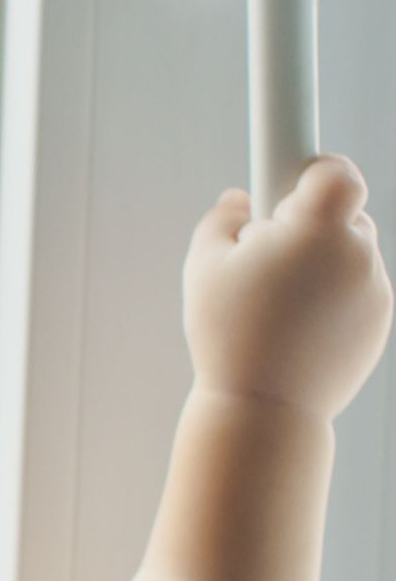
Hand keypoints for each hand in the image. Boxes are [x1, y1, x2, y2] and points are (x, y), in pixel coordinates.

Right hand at [184, 154, 392, 420]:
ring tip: (279, 306)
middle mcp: (357, 251)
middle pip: (344, 213)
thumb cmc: (229, 338)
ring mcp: (375, 286)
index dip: (315, 172)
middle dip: (310, 227)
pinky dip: (333, 301)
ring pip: (352, 254)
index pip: (336, 171)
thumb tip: (237, 200)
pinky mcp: (380, 319)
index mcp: (316, 228)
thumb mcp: (203, 270)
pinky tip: (297, 330)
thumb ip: (219, 221)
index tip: (293, 185)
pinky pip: (358, 291)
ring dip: (322, 265)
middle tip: (269, 260)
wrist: (264, 408)